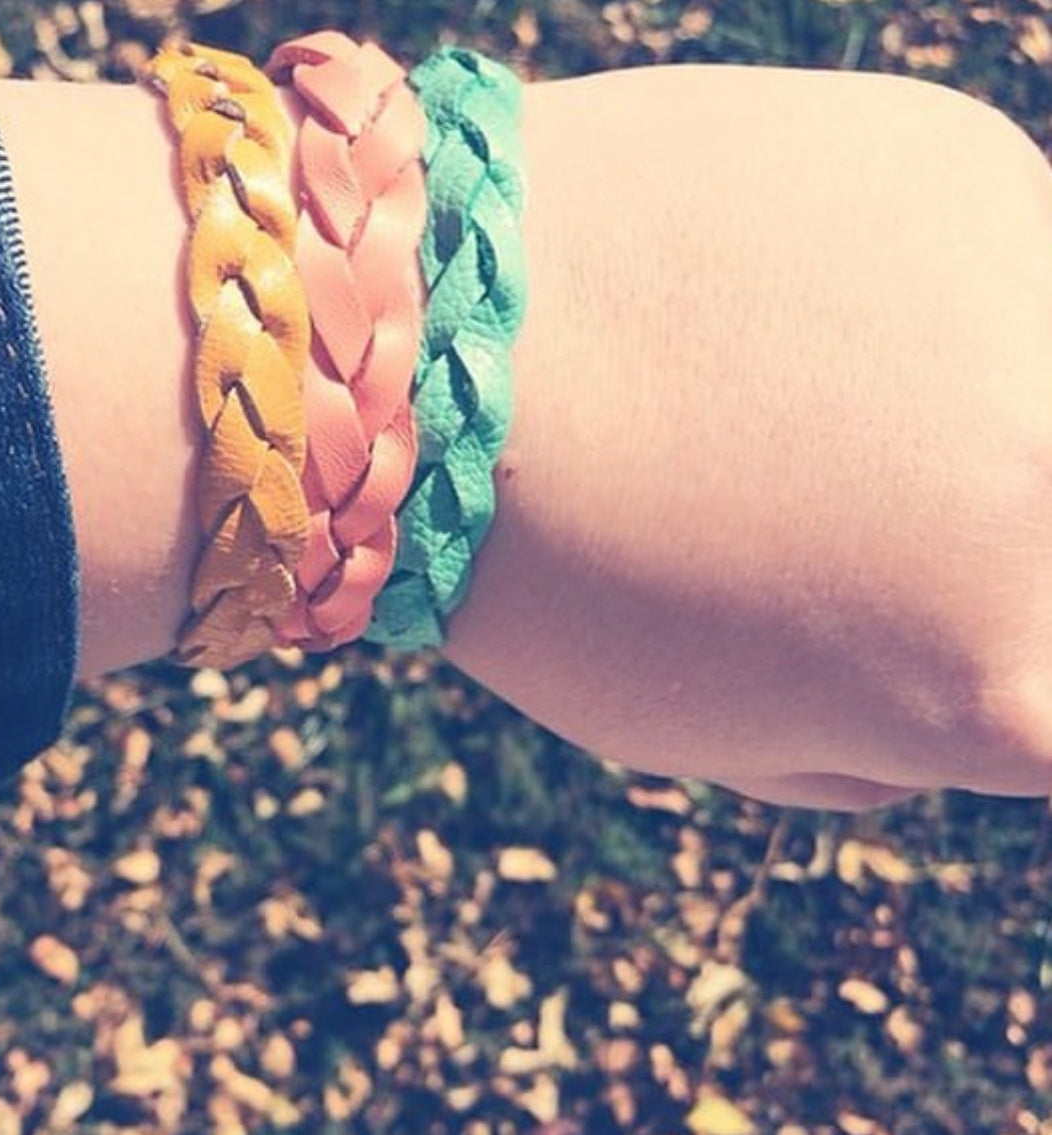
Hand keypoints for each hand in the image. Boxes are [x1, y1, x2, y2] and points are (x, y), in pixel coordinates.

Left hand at [444, 65, 1051, 810]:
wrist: (439, 334)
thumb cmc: (559, 577)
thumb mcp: (732, 726)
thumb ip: (900, 714)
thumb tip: (982, 642)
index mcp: (1014, 680)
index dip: (987, 658)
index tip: (904, 620)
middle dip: (978, 535)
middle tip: (857, 505)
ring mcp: (1031, 298)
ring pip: (1040, 381)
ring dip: (964, 406)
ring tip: (795, 395)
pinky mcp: (959, 161)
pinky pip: (984, 262)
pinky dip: (911, 296)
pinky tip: (773, 297)